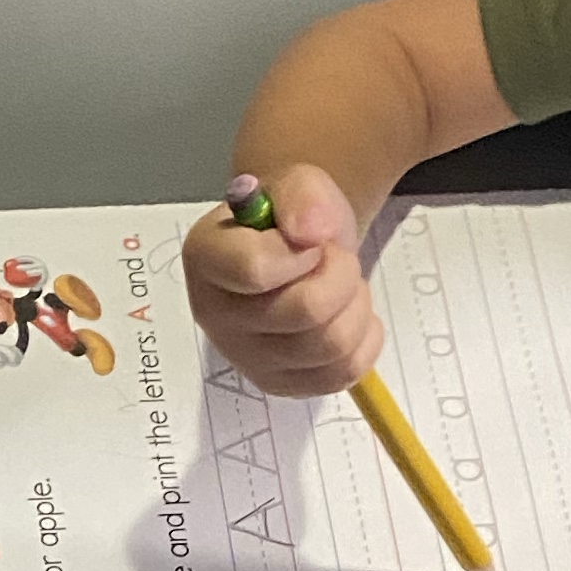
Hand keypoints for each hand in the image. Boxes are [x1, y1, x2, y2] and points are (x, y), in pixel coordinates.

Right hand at [182, 164, 378, 393]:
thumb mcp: (297, 185)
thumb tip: (311, 231)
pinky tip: (347, 315)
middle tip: (335, 259)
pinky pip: (343, 373)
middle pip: (305, 310)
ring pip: (330, 344)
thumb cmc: (291, 219)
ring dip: (355, 306)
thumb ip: (301, 196)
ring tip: (342, 286)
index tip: (309, 240)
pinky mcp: (279, 385)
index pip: (256, 269)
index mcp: (207, 259)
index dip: (302, 253)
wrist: (299, 249)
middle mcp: (214, 316)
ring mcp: (246, 358)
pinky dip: (363, 340)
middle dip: (342, 275)